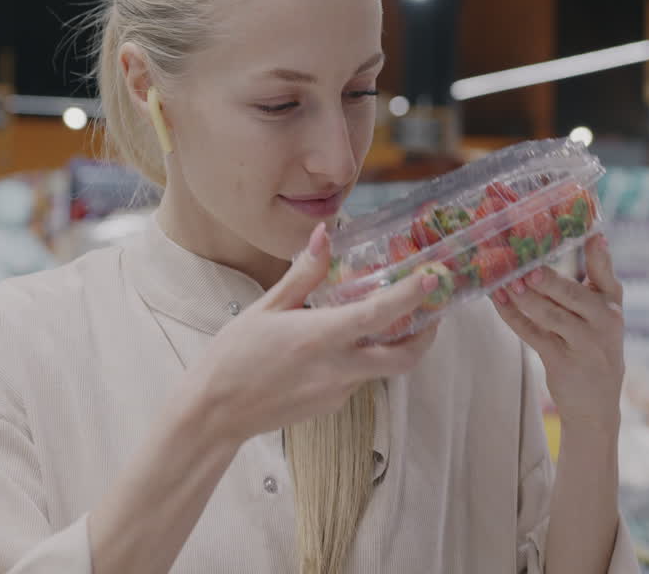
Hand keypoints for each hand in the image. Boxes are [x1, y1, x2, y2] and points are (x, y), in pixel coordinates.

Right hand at [188, 223, 440, 443]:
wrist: (215, 413)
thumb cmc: (233, 356)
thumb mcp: (265, 308)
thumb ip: (303, 274)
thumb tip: (326, 236)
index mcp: (320, 337)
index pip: (380, 315)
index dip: (412, 296)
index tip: (432, 278)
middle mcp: (337, 369)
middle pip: (403, 359)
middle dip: (427, 336)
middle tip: (432, 310)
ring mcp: (337, 391)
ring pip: (382, 369)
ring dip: (394, 345)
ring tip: (391, 318)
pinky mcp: (330, 405)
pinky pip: (358, 378)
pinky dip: (363, 358)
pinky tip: (345, 343)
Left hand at [490, 234, 623, 434]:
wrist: (596, 404)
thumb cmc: (592, 348)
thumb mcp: (599, 317)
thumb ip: (587, 287)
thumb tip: (566, 248)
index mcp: (611, 305)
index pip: (607, 276)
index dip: (600, 255)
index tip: (594, 235)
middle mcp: (603, 322)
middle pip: (573, 296)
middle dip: (549, 281)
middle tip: (527, 267)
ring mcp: (584, 344)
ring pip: (551, 316)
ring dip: (526, 299)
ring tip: (506, 282)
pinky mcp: (563, 362)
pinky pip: (533, 335)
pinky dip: (513, 318)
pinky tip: (499, 302)